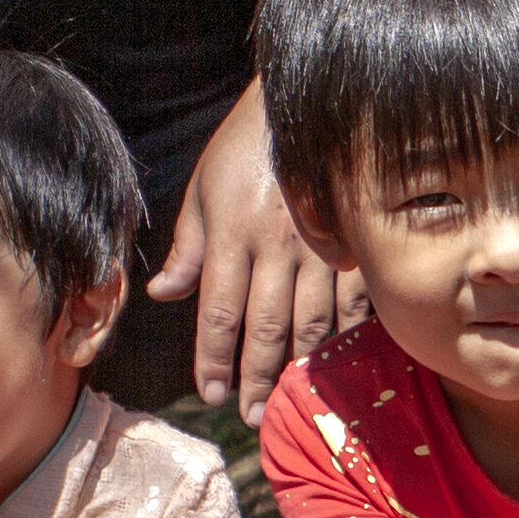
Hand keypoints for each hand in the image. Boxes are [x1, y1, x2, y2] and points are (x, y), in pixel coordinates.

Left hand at [149, 86, 353, 410]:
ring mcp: (321, 245)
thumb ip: (188, 247)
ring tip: (288, 398)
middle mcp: (276, 244)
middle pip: (265, 327)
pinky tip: (337, 361)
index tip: (208, 393)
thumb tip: (163, 294)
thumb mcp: (203, 190)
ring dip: (299, 366)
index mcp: (232, 232)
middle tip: (250, 415)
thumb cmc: (243, 147)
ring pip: (312, 321)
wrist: (302, 102)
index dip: (213, 359)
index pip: (218, 311)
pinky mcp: (355, 241)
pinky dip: (346, 335)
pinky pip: (354, 300)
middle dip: (255, 377)